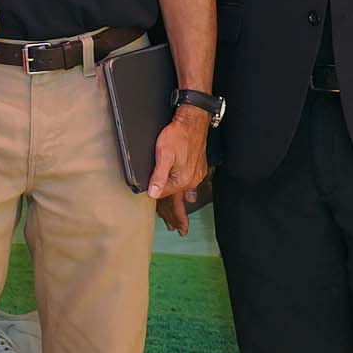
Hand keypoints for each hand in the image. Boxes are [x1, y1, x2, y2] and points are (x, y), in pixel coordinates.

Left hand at [149, 107, 210, 235]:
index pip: (165, 195)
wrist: (193, 121)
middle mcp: (191, 180)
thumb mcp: (163, 155)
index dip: (158, 202)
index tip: (159, 218)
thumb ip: (158, 176)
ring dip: (182, 205)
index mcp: (182, 180)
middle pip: (179, 199)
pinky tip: (190, 197)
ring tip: (181, 220)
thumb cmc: (177, 135)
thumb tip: (154, 194)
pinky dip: (189, 193)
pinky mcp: (199, 167)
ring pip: (186, 193)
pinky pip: (192, 185)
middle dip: (178, 216)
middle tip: (179, 231)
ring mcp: (196, 174)